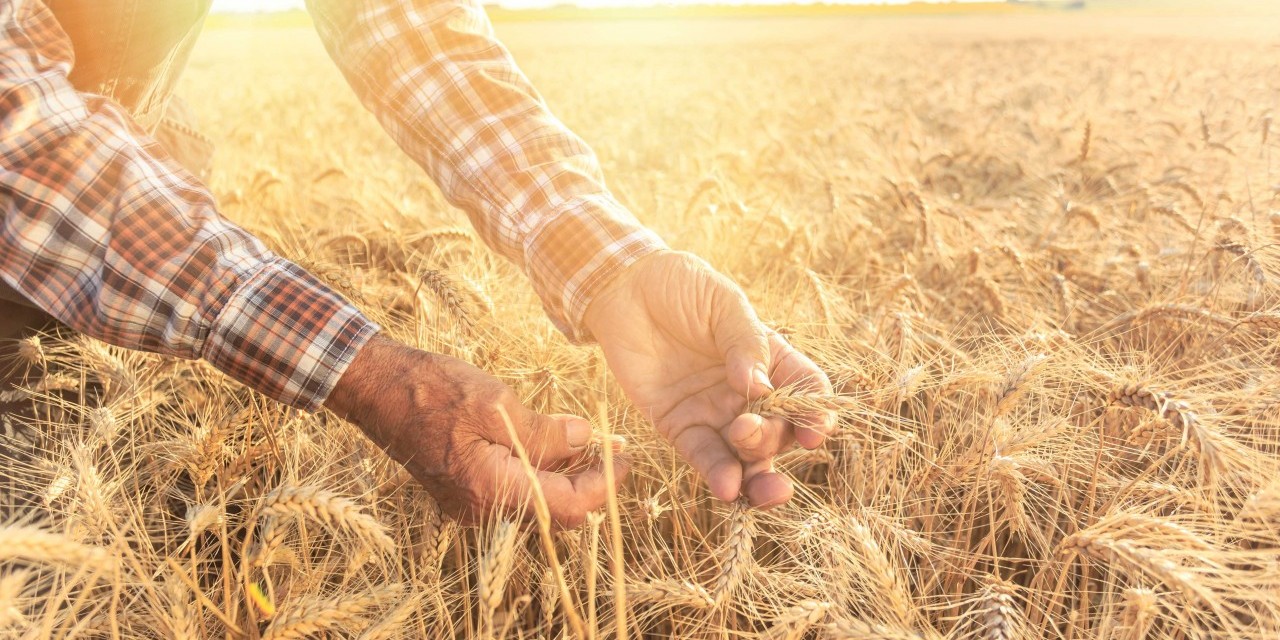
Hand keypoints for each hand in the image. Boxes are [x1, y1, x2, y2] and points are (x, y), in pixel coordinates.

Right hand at [325, 334, 625, 528]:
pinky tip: (554, 443)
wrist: (376, 388)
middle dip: (590, 484)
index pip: (568, 507)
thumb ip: (546, 432)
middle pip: (555, 512)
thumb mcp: (497, 404)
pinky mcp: (465, 489)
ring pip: (536, 501)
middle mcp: (482, 509)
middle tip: (615, 451)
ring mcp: (471, 502)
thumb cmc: (432, 390)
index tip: (626, 458)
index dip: (604, 485)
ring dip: (566, 476)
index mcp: (492, 491)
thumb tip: (588, 441)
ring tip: (592, 442)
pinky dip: (540, 471)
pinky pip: (514, 490)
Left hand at [583, 251, 833, 507]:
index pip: (806, 392)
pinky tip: (727, 489)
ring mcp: (715, 413)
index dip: (816, 414)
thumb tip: (759, 389)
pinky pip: (703, 457)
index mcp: (771, 359)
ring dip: (754, 475)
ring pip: (746, 456)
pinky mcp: (679, 425)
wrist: (626, 288)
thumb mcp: (723, 305)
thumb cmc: (682, 287)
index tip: (814, 430)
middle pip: (777, 431)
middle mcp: (748, 393)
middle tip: (748, 428)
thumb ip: (745, 344)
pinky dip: (718, 476)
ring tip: (750, 486)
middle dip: (772, 441)